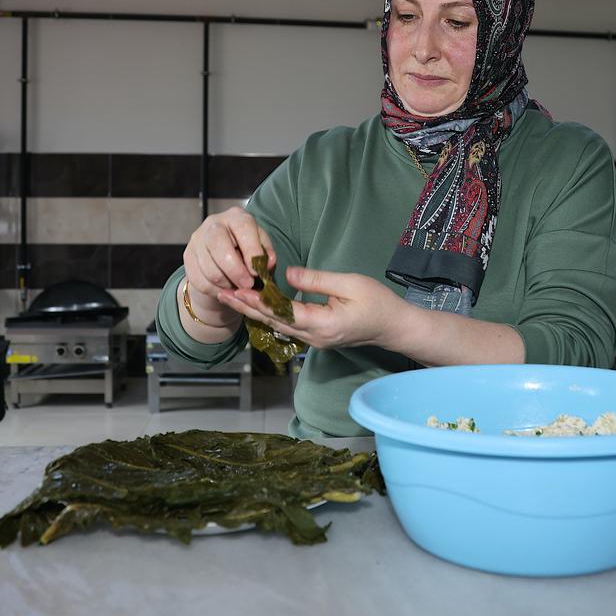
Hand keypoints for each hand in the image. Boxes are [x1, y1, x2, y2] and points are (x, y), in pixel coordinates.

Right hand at [183, 206, 274, 320]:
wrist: (222, 257)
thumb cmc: (247, 251)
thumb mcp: (261, 248)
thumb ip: (266, 255)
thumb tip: (269, 262)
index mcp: (236, 217)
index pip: (243, 228)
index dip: (252, 251)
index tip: (258, 272)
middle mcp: (213, 223)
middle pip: (218, 244)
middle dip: (235, 270)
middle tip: (247, 285)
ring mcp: (197, 239)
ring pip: (208, 267)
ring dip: (225, 283)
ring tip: (237, 287)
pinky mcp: (187, 256)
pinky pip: (198, 279)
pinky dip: (214, 290)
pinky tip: (224, 289)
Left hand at [219, 266, 410, 350]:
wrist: (394, 327)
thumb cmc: (378, 303)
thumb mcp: (349, 284)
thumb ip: (316, 280)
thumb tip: (287, 274)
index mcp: (322, 324)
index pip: (282, 311)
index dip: (258, 300)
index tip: (237, 288)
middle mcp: (313, 337)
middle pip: (272, 322)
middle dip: (246, 307)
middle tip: (222, 292)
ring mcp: (314, 341)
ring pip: (276, 326)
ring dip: (253, 311)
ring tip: (231, 298)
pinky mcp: (316, 338)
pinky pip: (286, 327)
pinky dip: (268, 315)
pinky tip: (255, 307)